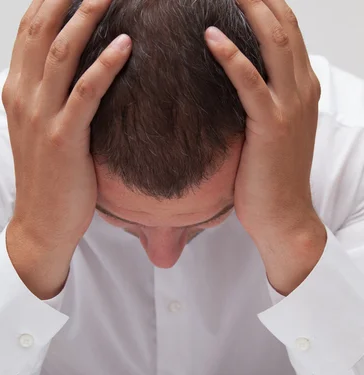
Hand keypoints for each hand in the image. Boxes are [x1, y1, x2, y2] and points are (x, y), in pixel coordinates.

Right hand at [2, 0, 131, 250]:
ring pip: (62, 51)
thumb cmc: (48, 177)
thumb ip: (49, 96)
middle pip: (42, 27)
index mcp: (17, 90)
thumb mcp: (40, 129)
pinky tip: (125, 45)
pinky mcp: (64, 138)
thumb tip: (74, 72)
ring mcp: (42, 116)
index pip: (29, 29)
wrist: (42, 222)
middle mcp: (24, 96)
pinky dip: (106, 65)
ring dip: (88, 14)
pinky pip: (85, 92)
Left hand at [204, 0, 322, 249]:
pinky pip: (251, 83)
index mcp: (302, 86)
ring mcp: (290, 106)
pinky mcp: (272, 126)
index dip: (265, 1)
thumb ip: (261, 99)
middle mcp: (302, 88)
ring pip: (274, 41)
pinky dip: (232, 57)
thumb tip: (233, 82)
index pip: (287, 27)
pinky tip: (211, 36)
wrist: (284, 215)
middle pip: (283, 22)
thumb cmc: (271, 177)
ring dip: (249, 6)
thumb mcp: (271, 129)